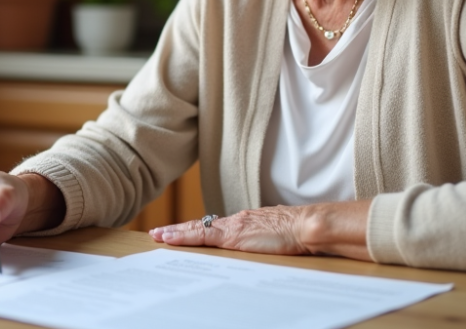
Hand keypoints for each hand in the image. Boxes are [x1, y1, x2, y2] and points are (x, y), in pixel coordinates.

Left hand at [148, 200, 371, 258]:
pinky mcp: (232, 235)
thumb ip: (268, 239)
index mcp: (246, 222)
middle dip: (179, 230)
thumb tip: (268, 243)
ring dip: (175, 233)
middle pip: (201, 226)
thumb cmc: (299, 232)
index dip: (197, 230)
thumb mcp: (279, 236)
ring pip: (196, 229)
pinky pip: (200, 236)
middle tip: (158, 233)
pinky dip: (182, 237)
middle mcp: (236, 221)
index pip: (216, 227)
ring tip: (157, 236)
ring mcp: (233, 227)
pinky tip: (169, 239)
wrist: (307, 226)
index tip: (182, 232)